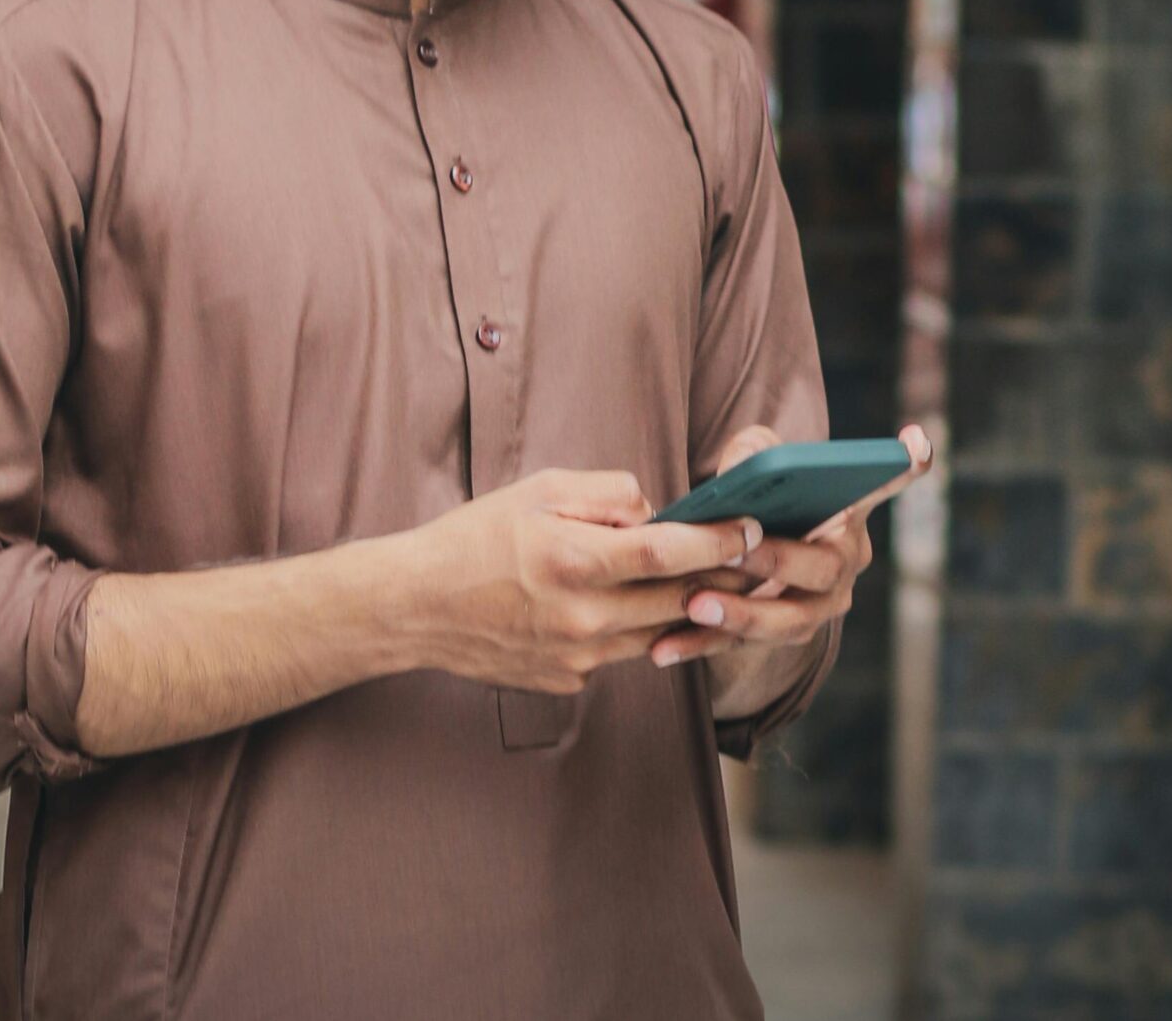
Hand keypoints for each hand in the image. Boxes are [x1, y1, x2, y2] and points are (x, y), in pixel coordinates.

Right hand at [402, 468, 761, 695]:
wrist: (417, 606)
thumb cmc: (476, 536)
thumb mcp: (540, 489)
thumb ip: (607, 493)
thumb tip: (656, 511)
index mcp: (574, 561)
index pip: (668, 552)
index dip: (717, 540)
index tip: (751, 527)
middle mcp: (582, 617)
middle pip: (677, 601)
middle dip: (721, 578)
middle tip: (754, 556)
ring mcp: (576, 658)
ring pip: (656, 633)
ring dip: (685, 609)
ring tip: (710, 581)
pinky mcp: (568, 681)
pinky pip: (620, 653)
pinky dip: (633, 629)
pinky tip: (631, 607)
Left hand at [646, 422, 933, 668]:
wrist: (745, 560)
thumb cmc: (758, 496)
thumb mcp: (756, 461)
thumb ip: (753, 452)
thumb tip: (741, 470)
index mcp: (848, 511)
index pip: (886, 482)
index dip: (905, 466)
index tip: (913, 442)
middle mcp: (843, 565)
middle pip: (820, 569)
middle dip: (777, 561)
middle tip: (733, 549)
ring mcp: (816, 609)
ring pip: (787, 621)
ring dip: (739, 615)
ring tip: (695, 605)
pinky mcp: (777, 639)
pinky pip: (741, 646)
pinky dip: (702, 646)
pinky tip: (664, 648)